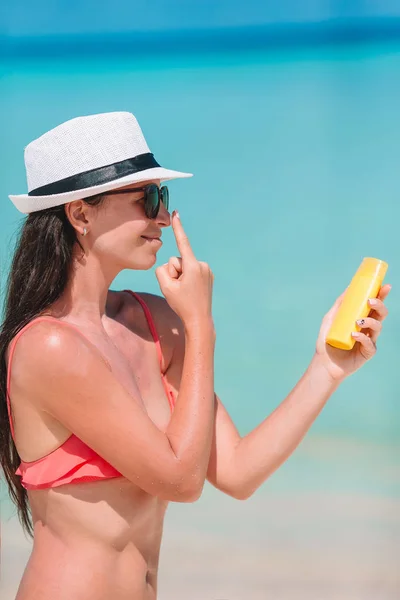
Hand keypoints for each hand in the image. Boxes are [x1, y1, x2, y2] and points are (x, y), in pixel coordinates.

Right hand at [155, 211, 213, 325]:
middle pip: (178, 261)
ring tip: (186, 292)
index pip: (183, 242)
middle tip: (179, 289)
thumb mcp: (166, 287)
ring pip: (185, 267)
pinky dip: (188, 279)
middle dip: (174, 273)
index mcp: (192, 266)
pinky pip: (191, 271)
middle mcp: (202, 265)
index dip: (178, 228)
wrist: (199, 320)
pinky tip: (191, 291)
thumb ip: (162, 270)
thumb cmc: (182, 305)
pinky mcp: (209, 275)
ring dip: (181, 277)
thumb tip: (168, 265)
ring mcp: (207, 270)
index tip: (176, 213)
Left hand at [314, 284, 390, 381]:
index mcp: (362, 318)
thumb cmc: (327, 340)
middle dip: (379, 305)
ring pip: (378, 327)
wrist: (324, 362)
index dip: (382, 295)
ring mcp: (369, 340)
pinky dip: (363, 338)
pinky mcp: (368, 352)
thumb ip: (340, 304)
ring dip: (370, 321)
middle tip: (370, 302)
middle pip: (381, 314)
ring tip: (358, 321)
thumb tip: (349, 288)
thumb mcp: (331, 318)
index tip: (385, 286)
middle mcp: (368, 328)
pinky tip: (354, 335)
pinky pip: (370, 343)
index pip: (374, 305)